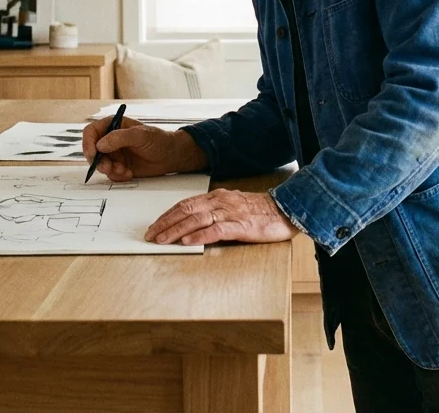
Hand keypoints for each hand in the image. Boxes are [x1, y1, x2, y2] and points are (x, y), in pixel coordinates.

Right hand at [82, 117, 207, 180]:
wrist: (171, 156)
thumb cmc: (159, 140)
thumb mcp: (141, 135)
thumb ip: (119, 138)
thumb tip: (100, 145)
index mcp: (113, 125)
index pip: (91, 132)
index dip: (88, 143)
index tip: (93, 155)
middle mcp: (110, 139)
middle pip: (92, 150)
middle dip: (98, 161)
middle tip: (108, 168)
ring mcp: (114, 154)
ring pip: (100, 164)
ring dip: (109, 170)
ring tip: (124, 171)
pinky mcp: (119, 166)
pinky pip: (110, 174)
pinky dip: (117, 176)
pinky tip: (129, 173)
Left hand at [145, 189, 295, 245]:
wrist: (287, 210)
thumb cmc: (262, 212)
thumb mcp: (234, 208)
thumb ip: (216, 213)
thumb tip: (195, 225)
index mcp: (218, 197)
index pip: (186, 203)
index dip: (168, 215)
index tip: (155, 225)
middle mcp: (221, 202)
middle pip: (186, 210)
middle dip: (166, 223)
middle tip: (151, 234)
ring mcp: (231, 213)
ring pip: (197, 219)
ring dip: (177, 230)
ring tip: (162, 239)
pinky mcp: (241, 226)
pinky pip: (216, 230)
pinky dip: (200, 236)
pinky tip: (188, 241)